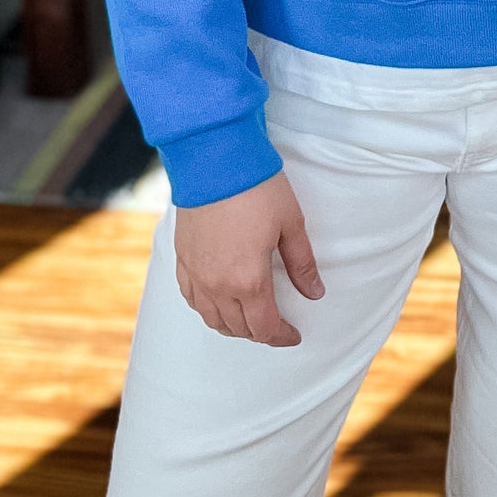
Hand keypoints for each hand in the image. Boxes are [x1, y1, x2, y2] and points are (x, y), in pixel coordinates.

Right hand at [174, 171, 324, 344]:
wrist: (213, 160)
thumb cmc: (256, 188)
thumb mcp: (290, 223)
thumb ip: (301, 263)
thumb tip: (315, 292)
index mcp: (248, 281)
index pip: (265, 327)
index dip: (281, 336)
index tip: (294, 335)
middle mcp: (218, 286)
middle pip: (238, 328)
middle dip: (259, 333)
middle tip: (276, 326)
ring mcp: (196, 274)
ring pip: (212, 318)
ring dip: (232, 326)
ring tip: (249, 319)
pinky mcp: (182, 258)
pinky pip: (191, 298)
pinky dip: (206, 308)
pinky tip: (217, 303)